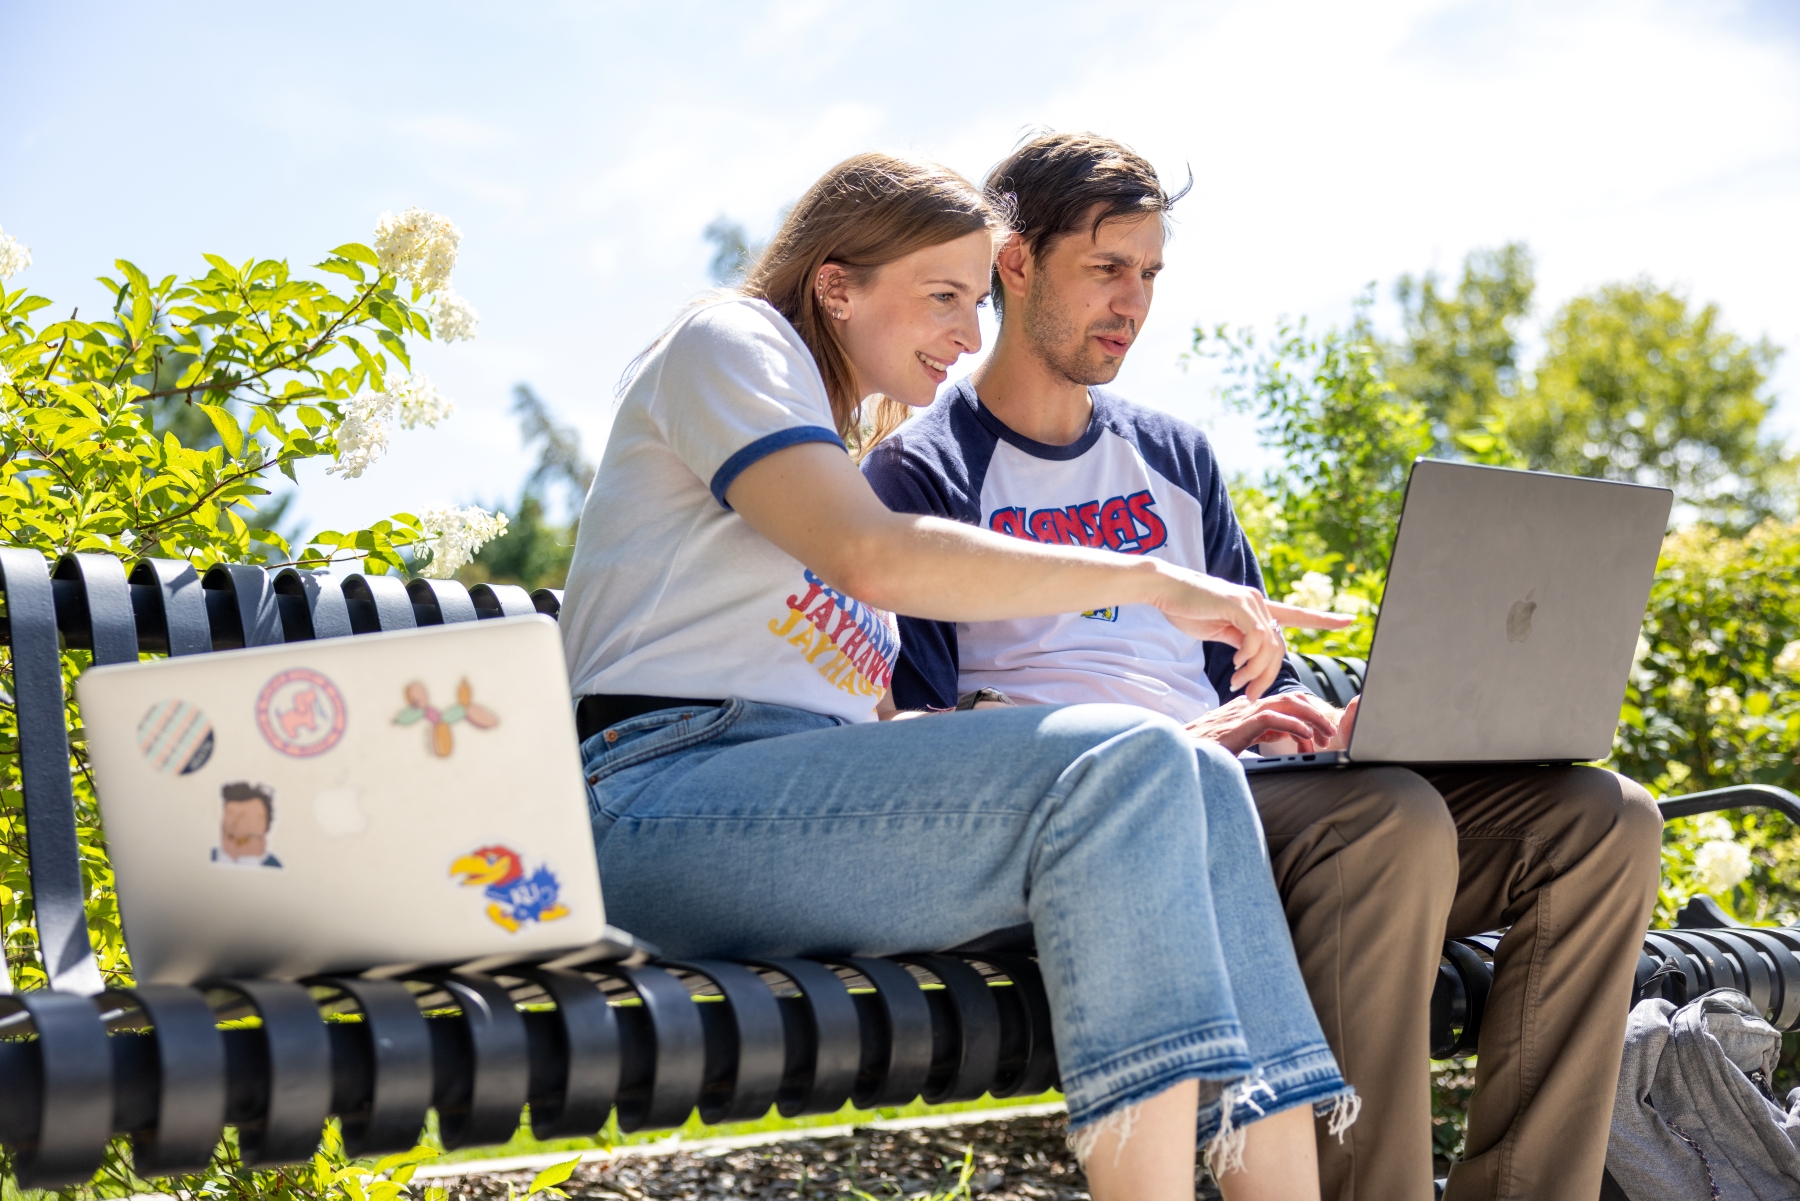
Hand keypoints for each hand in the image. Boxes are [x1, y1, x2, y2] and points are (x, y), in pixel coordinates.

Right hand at [1149, 566, 1355, 699]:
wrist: (1164, 589)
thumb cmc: (1186, 609)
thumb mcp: (1218, 630)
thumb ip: (1239, 641)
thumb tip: (1250, 660)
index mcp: (1256, 607)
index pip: (1296, 614)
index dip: (1323, 619)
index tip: (1349, 620)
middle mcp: (1258, 601)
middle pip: (1279, 647)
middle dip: (1268, 676)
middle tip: (1249, 695)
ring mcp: (1250, 602)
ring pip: (1270, 646)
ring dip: (1255, 672)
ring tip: (1238, 684)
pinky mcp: (1238, 605)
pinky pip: (1256, 639)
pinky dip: (1248, 659)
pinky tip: (1234, 666)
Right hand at [1185, 693, 1341, 754]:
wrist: (1183, 751)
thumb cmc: (1205, 748)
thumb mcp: (1239, 738)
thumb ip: (1260, 731)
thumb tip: (1282, 733)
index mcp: (1247, 707)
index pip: (1284, 701)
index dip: (1305, 715)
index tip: (1315, 735)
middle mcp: (1248, 705)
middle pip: (1291, 699)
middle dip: (1315, 715)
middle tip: (1328, 734)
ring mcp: (1245, 712)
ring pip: (1288, 705)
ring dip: (1312, 719)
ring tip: (1326, 735)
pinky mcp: (1242, 723)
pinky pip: (1275, 719)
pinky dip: (1295, 726)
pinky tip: (1306, 737)